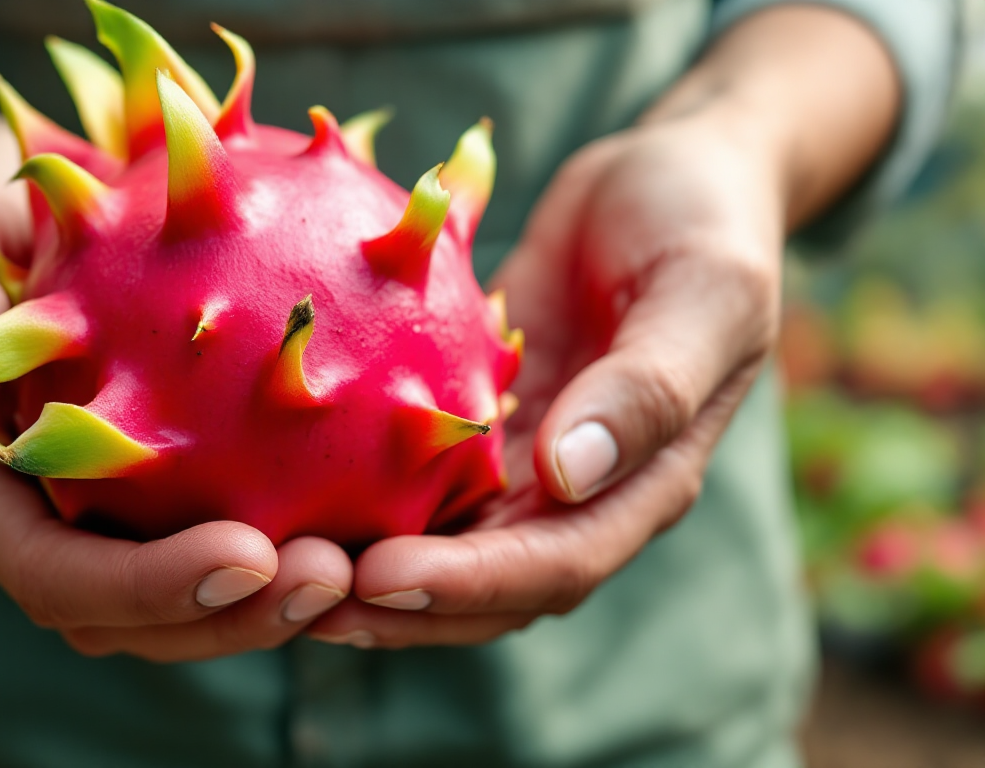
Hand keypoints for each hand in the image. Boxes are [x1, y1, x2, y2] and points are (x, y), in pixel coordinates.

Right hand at [0, 125, 350, 661]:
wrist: (12, 217)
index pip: (50, 570)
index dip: (143, 586)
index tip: (247, 555)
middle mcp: (26, 520)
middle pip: (122, 620)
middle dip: (226, 618)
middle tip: (332, 576)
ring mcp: (87, 519)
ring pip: (175, 608)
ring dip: (267, 608)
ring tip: (358, 569)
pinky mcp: (146, 497)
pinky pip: (214, 538)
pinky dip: (283, 544)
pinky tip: (365, 520)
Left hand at [307, 109, 784, 648]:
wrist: (667, 177)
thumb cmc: (704, 223)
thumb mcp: (703, 293)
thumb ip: (648, 388)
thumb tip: (566, 475)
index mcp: (642, 482)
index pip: (553, 565)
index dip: (469, 583)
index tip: (380, 574)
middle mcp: (578, 492)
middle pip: (485, 584)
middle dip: (399, 604)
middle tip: (303, 597)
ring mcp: (523, 460)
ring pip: (441, 542)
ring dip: (367, 566)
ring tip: (279, 564)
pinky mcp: (476, 418)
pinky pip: (415, 471)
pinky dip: (362, 492)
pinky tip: (288, 486)